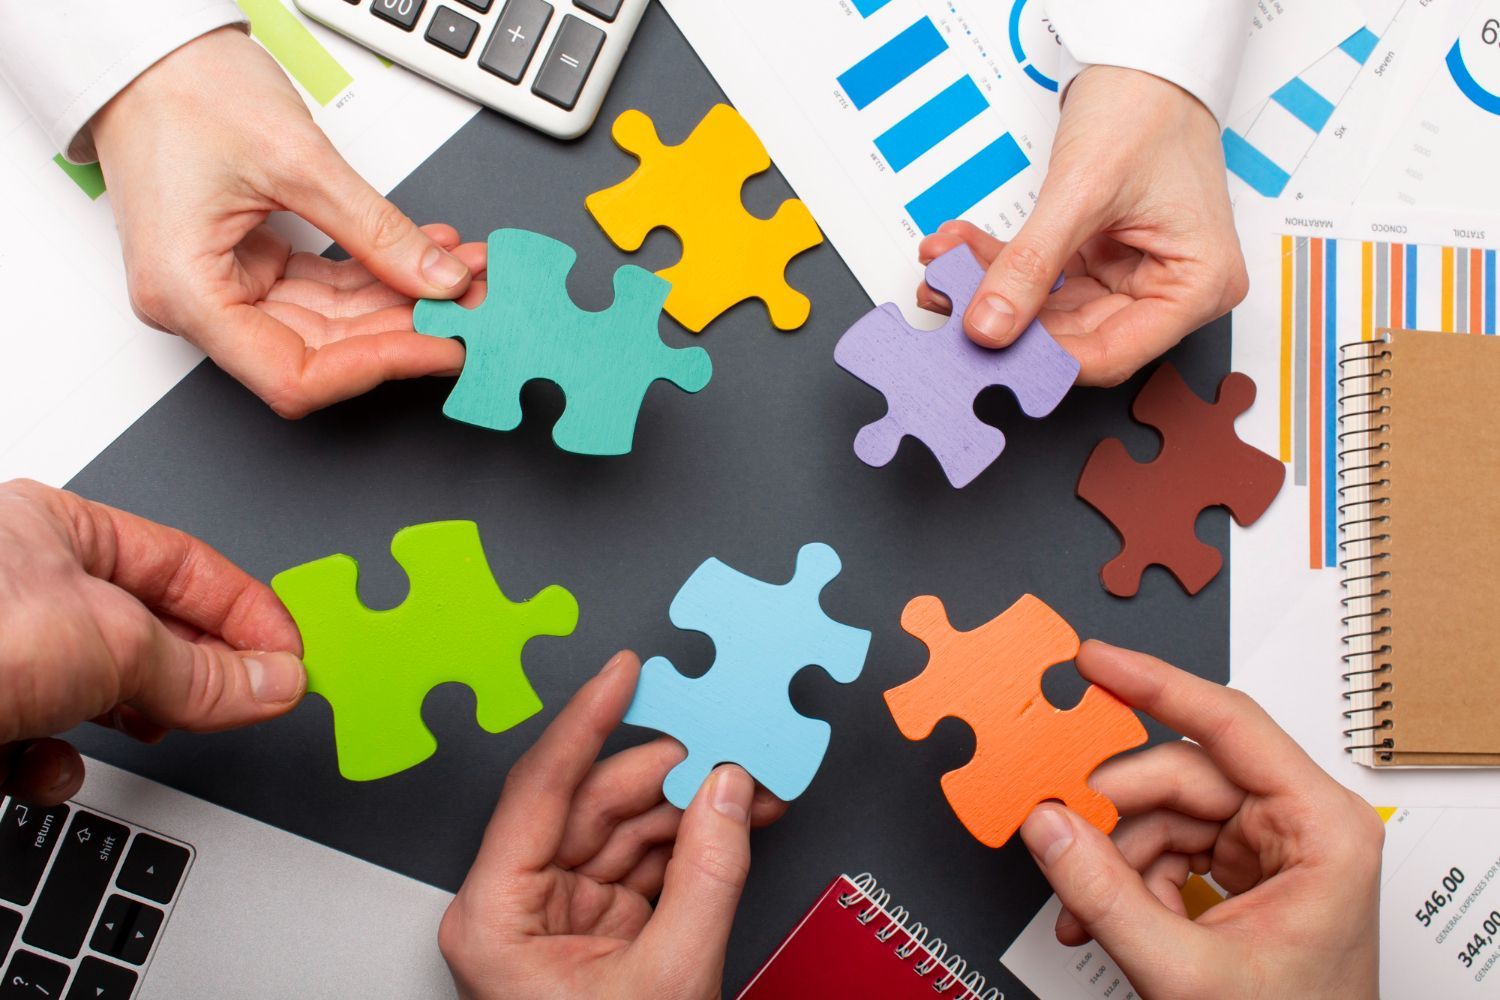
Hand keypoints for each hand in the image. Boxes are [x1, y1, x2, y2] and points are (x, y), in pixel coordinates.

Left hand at [0, 480, 304, 805]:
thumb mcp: (111, 642)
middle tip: (244, 703)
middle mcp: (19, 584)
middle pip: (145, 629)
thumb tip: (273, 681)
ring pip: (92, 687)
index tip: (290, 661)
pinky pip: (33, 737)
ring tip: (148, 731)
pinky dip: (49, 760)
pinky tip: (44, 765)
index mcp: (54, 530)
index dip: (250, 613)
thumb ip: (202, 668)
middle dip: (192, 673)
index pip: (186, 567)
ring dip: (121, 719)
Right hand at [90, 27, 487, 417]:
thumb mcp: (297, 160)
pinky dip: (376, 274)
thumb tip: (441, 280)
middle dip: (404, 327)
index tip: (439, 346)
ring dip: (401, 299)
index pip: (294, 374)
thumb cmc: (181, 89)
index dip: (375, 366)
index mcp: (185, 293)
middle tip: (471, 307)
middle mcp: (198, 302)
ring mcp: (226, 285)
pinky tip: (426, 256)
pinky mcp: (251, 264)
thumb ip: (376, 230)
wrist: (148, 49)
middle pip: (321, 351)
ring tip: (463, 275)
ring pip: (333, 322)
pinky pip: (324, 288)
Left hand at [440, 651, 786, 999]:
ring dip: (690, 804)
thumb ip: (707, 872)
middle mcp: (516, 905)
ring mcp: (558, 915)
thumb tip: (730, 788)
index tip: (624, 671)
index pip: (541, 787)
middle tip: (730, 739)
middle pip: (592, 802)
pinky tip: (735, 818)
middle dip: (668, 770)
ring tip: (752, 783)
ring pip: (625, 827)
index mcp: (494, 915)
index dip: (587, 720)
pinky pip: (644, 860)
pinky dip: (692, 840)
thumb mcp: (670, 976)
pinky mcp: (597, 928)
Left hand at [919, 66, 1248, 386]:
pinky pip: (1044, 277)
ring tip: (943, 269)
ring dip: (992, 288)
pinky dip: (1001, 264)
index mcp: (1198, 286)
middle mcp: (1170, 288)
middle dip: (1005, 317)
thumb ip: (1032, 265)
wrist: (1143, 60)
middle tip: (949, 303)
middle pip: (1075, 335)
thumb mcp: (1083, 191)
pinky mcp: (1100, 258)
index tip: (987, 351)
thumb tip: (989, 325)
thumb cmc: (1147, 108)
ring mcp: (1132, 275)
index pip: (1113, 353)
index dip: (1045, 359)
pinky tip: (959, 250)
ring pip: (1049, 308)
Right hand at [1018, 642, 1381, 998]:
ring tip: (1084, 908)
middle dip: (1112, 811)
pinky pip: (1165, 845)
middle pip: (1178, 773)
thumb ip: (1106, 895)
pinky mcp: (1243, 870)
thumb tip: (1048, 824)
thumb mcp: (1187, 972)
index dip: (1153, 683)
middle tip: (1054, 824)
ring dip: (1112, 857)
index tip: (1094, 661)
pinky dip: (1125, 878)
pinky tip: (1101, 915)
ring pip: (1162, 812)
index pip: (1227, 722)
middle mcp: (1301, 823)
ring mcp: (1270, 846)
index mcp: (1322, 828)